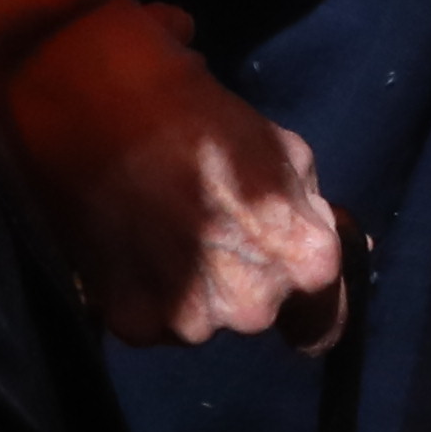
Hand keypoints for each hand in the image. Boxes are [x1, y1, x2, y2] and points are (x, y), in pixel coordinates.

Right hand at [0, 0, 342, 349]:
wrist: (91, 106)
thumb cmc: (196, 113)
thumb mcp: (280, 149)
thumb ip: (309, 206)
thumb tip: (339, 239)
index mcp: (303, 260)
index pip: (325, 316)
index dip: (306, 293)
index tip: (281, 271)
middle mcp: (252, 307)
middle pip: (257, 311)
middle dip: (242, 275)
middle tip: (206, 223)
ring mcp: (187, 324)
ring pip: (201, 318)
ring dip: (189, 286)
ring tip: (160, 226)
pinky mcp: (130, 325)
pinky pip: (150, 318)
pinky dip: (142, 289)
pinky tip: (128, 241)